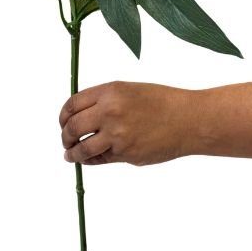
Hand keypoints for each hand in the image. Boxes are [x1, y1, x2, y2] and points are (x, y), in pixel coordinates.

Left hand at [59, 80, 195, 165]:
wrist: (188, 119)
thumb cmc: (161, 102)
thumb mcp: (128, 90)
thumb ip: (103, 101)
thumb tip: (79, 115)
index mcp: (109, 92)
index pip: (72, 105)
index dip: (63, 116)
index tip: (63, 122)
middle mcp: (110, 112)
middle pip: (72, 127)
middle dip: (65, 136)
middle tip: (65, 140)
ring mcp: (117, 135)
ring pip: (82, 148)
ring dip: (72, 153)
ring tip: (70, 155)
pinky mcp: (126, 154)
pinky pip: (100, 159)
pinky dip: (91, 160)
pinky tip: (89, 159)